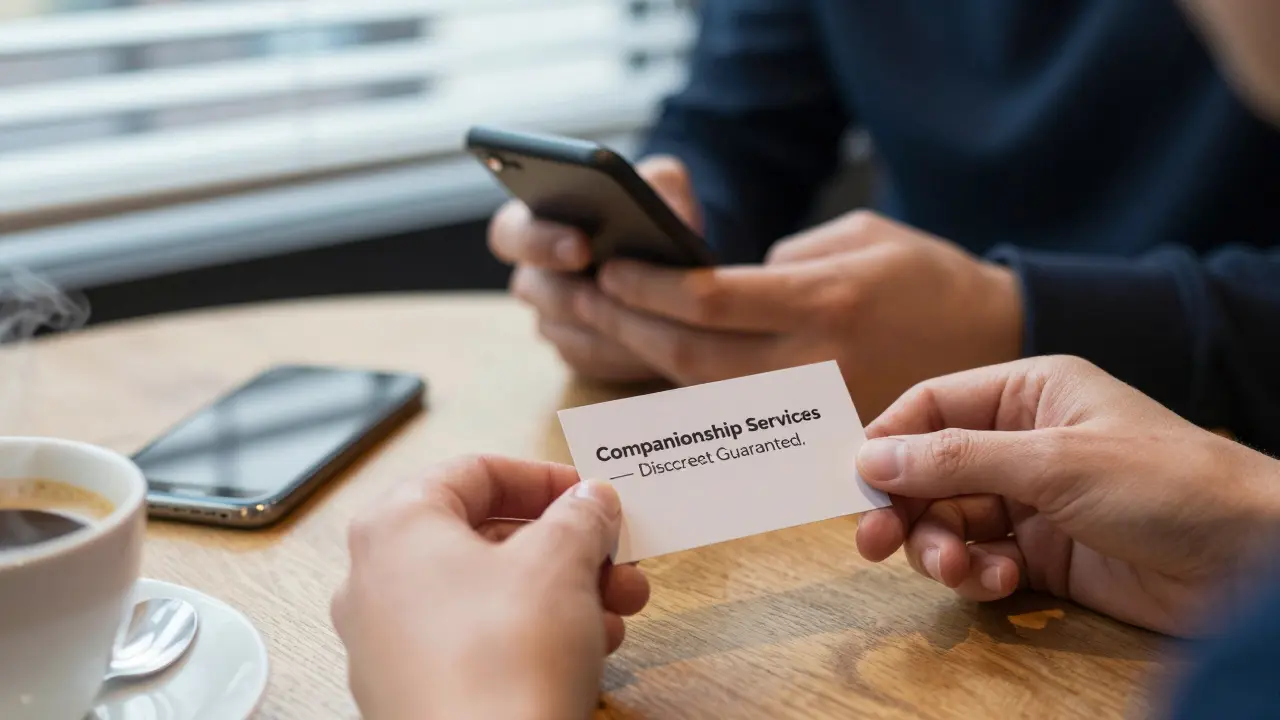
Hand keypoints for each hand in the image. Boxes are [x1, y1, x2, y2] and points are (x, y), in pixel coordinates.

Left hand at [331, 456, 650, 719]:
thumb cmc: (503, 660)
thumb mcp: (561, 561)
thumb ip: (580, 516)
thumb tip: (589, 502)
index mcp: (397, 526)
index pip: (474, 472)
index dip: (543, 478)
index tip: (589, 495)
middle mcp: (376, 580)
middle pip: (485, 537)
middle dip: (565, 546)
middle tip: (615, 557)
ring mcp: (387, 643)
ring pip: (487, 594)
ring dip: (562, 592)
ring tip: (616, 611)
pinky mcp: (411, 692)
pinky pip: (477, 643)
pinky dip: (532, 635)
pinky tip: (587, 651)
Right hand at [490, 156, 701, 382]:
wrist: (678, 260)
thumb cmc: (657, 213)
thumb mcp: (664, 184)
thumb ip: (660, 180)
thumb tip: (656, 202)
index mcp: (538, 221)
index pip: (509, 232)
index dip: (537, 242)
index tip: (580, 247)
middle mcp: (535, 273)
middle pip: (530, 290)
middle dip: (571, 293)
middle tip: (613, 292)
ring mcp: (551, 316)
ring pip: (561, 331)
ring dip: (602, 327)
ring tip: (647, 322)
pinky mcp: (576, 351)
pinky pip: (587, 359)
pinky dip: (618, 355)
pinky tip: (652, 347)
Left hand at [577, 210, 1021, 418]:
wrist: (996, 342)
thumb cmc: (928, 277)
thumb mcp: (861, 236)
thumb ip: (785, 261)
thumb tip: (722, 286)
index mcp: (825, 302)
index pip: (713, 303)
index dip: (650, 287)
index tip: (609, 266)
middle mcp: (814, 362)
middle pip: (693, 357)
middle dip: (627, 325)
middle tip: (581, 297)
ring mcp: (814, 406)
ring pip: (705, 392)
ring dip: (645, 360)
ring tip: (601, 326)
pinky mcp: (818, 431)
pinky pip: (737, 415)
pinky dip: (687, 392)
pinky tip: (653, 365)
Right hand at [853, 356, 1279, 635]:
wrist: (1253, 559)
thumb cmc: (1164, 483)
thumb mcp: (1052, 462)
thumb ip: (956, 460)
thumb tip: (868, 456)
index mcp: (1028, 393)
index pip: (932, 406)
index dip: (887, 441)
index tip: (853, 483)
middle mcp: (1023, 441)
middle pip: (931, 470)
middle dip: (905, 506)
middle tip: (875, 544)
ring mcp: (1033, 500)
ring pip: (950, 520)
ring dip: (940, 548)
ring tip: (957, 570)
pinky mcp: (1045, 554)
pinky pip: (982, 559)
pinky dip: (978, 574)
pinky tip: (1001, 582)